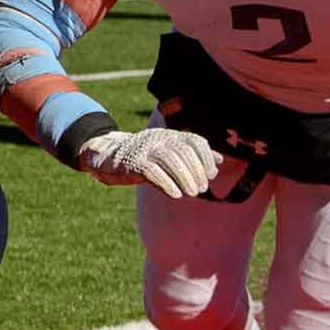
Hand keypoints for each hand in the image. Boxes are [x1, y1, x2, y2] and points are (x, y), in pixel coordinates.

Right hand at [79, 128, 220, 197]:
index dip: (206, 157)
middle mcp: (159, 138)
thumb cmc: (145, 157)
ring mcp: (144, 149)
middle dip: (196, 171)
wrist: (109, 157)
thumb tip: (219, 161)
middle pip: (183, 151)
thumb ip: (193, 155)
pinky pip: (151, 171)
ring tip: (191, 193)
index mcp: (170, 135)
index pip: (194, 141)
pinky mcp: (132, 163)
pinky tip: (175, 194)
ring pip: (169, 159)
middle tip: (201, 189)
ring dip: (184, 178)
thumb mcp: (170, 152)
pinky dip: (166, 183)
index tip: (212, 174)